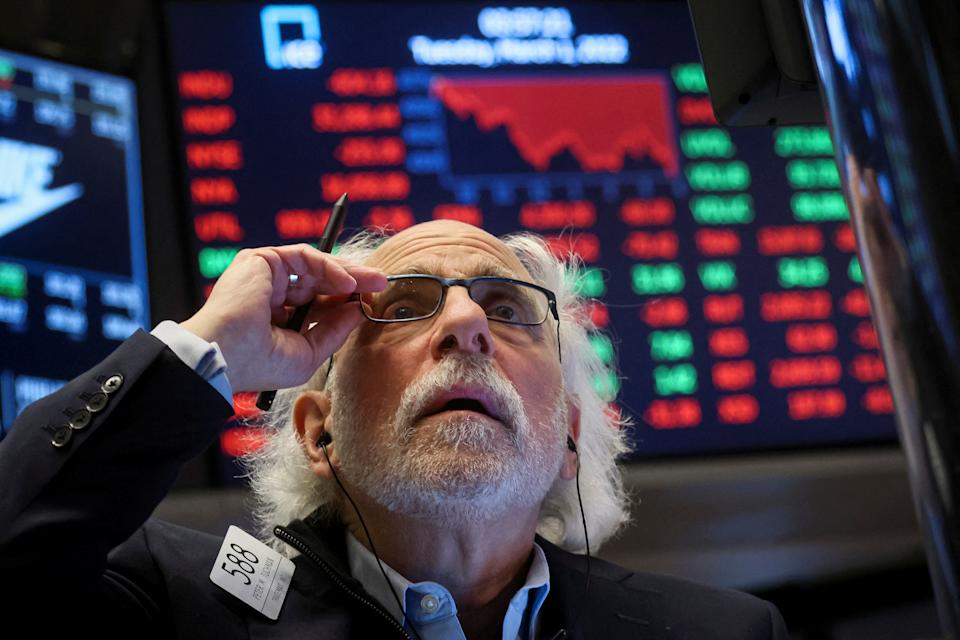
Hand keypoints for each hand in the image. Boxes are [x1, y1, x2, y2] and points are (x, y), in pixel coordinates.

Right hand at [180, 244, 385, 391]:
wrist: (226, 355)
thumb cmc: (260, 363)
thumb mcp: (309, 352)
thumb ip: (334, 330)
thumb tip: (360, 311)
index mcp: (278, 317)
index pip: (319, 301)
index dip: (345, 300)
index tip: (371, 303)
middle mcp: (271, 293)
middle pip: (321, 280)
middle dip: (354, 281)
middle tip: (381, 283)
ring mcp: (266, 275)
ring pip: (315, 266)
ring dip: (348, 272)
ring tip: (374, 282)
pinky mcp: (261, 260)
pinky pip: (304, 256)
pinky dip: (329, 267)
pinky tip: (348, 285)